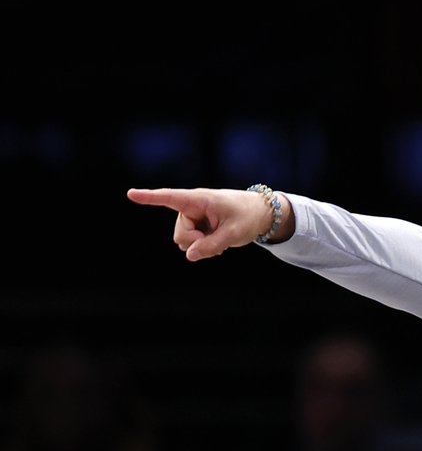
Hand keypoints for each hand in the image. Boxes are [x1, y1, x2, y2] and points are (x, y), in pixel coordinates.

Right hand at [126, 187, 286, 260]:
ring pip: (184, 242)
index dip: (150, 197)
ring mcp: (192, 218)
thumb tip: (188, 256)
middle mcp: (191, 207)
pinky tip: (218, 242)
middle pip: (180, 234)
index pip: (170, 198)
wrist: (261, 214)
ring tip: (220, 237)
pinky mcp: (196, 227)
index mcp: (198, 200)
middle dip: (195, 242)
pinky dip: (203, 247)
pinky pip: (192, 245)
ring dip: (200, 245)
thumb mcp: (234, 233)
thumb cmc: (248, 216)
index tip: (131, 194)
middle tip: (218, 239)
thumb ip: (212, 245)